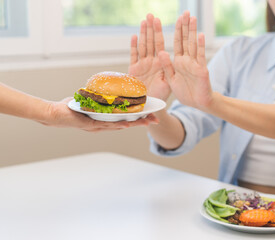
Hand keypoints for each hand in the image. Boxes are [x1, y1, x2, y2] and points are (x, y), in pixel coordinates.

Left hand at [41, 98, 157, 131]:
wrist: (55, 114)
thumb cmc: (71, 108)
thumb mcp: (89, 101)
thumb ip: (99, 97)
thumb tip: (107, 87)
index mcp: (105, 120)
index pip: (125, 118)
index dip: (139, 118)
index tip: (151, 115)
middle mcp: (103, 125)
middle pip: (127, 124)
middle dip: (142, 122)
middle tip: (155, 120)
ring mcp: (98, 126)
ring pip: (120, 125)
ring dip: (134, 124)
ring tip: (147, 122)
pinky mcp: (91, 125)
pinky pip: (107, 125)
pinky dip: (118, 124)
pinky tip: (127, 123)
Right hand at [129, 14, 170, 100]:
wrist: (151, 106)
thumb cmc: (161, 96)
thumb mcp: (167, 83)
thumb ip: (166, 69)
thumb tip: (164, 53)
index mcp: (161, 63)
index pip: (160, 44)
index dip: (159, 32)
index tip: (159, 20)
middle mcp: (152, 61)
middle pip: (151, 41)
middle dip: (151, 28)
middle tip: (151, 15)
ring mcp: (142, 65)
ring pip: (143, 46)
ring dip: (143, 33)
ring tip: (144, 21)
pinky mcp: (134, 70)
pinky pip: (134, 56)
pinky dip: (134, 47)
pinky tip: (134, 36)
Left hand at [158, 11, 212, 109]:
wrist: (197, 103)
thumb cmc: (185, 92)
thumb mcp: (170, 79)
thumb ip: (166, 66)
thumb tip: (160, 51)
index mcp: (177, 62)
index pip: (176, 43)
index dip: (176, 31)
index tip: (176, 19)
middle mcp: (186, 60)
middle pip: (185, 40)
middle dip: (184, 26)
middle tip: (185, 12)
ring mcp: (194, 64)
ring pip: (193, 45)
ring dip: (192, 31)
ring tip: (192, 18)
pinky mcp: (201, 70)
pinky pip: (200, 57)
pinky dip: (201, 46)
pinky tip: (200, 35)